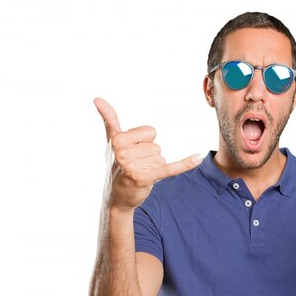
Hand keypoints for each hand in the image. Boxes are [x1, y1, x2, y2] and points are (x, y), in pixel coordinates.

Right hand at [94, 97, 202, 212]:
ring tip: (140, 173)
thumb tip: (97, 98)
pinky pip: (169, 168)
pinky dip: (184, 164)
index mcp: (118, 140)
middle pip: (156, 146)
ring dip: (154, 168)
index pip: (150, 132)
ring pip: (161, 159)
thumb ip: (109, 119)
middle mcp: (123, 153)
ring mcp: (133, 167)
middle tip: (136, 166)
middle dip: (150, 157)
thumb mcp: (112, 141)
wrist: (117, 197)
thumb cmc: (117, 165)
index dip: (145, 143)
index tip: (133, 152)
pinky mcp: (145, 179)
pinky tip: (198, 158)